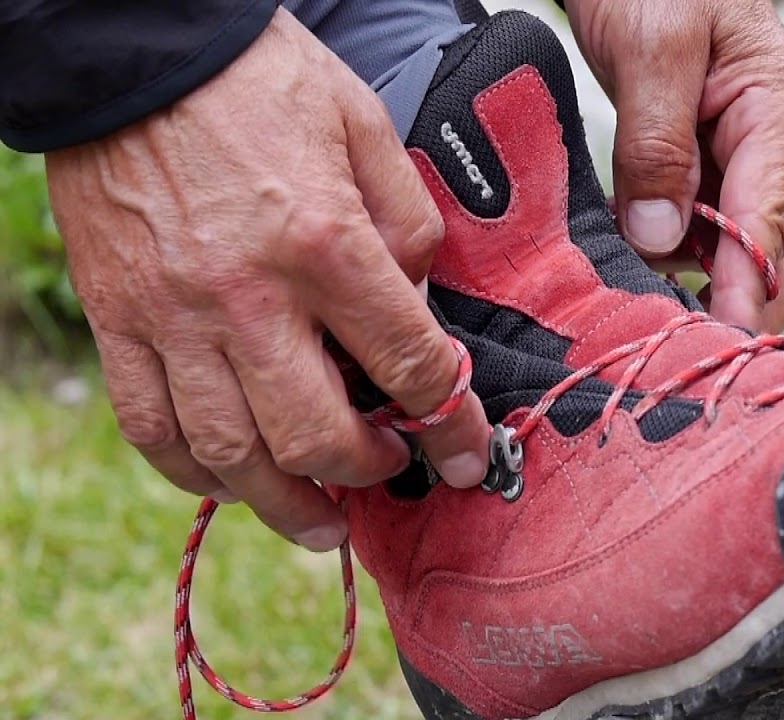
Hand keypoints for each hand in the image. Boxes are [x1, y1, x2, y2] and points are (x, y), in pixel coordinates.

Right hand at [45, 8, 489, 551]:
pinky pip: (152, 427)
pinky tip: (231, 480)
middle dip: (366, 471)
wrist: (137, 52)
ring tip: (317, 517)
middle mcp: (250, 296)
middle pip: (316, 435)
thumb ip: (407, 223)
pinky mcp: (119, 320)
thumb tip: (418, 302)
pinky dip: (195, 472)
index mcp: (326, 244)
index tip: (465, 454)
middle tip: (386, 470)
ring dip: (283, 502)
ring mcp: (175, 317)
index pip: (407, 366)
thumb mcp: (365, 128)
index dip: (451, 425)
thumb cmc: (258, 83)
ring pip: (231, 453)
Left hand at [566, 0, 783, 331]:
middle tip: (692, 357)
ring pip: (746, 246)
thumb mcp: (653, 46)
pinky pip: (708, 225)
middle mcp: (772, 140)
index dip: (746, 289)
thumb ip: (658, 142)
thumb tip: (660, 236)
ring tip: (660, 329)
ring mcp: (744, 153)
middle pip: (782, 251)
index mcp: (776, 109)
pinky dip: (683, 261)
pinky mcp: (708, 159)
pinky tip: (646, 281)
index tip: (716, 341)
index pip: (773, 222)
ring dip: (711, 290)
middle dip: (744, 306)